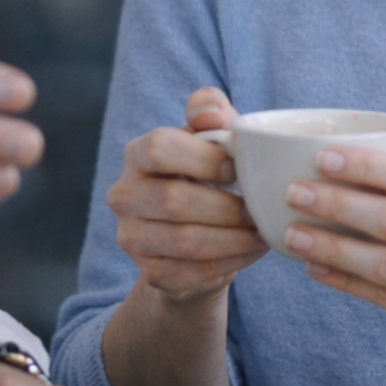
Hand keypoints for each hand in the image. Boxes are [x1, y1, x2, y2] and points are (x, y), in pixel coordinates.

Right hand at [106, 87, 265, 303]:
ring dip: (234, 238)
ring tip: (261, 231)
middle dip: (226, 207)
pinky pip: (194, 271)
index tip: (237, 168)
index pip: (159, 148)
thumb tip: (213, 113)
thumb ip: (211, 112)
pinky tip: (251, 250)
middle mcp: (124, 196)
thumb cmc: (206, 172)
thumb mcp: (212, 136)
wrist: (195, 233)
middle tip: (258, 210)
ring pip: (187, 241)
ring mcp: (132, 238)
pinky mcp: (151, 273)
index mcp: (137, 154)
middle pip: (175, 201)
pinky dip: (231, 261)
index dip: (203, 158)